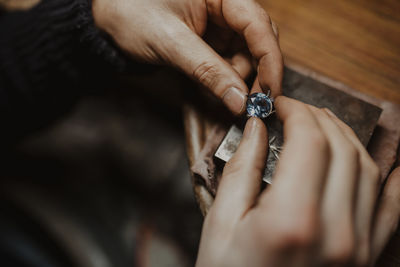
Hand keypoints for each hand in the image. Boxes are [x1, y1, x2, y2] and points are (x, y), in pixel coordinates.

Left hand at [92, 0, 282, 114]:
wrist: (105, 20)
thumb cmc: (130, 15)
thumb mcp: (170, 42)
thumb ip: (208, 71)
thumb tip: (241, 101)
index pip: (258, 24)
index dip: (270, 59)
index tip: (271, 91)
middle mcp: (225, 5)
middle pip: (257, 41)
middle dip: (254, 73)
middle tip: (246, 103)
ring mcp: (218, 23)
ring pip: (244, 55)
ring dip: (236, 80)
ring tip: (217, 94)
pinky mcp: (209, 39)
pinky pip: (227, 61)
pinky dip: (223, 79)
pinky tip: (213, 89)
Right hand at [196, 96, 399, 266]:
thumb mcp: (222, 223)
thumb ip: (242, 169)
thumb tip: (257, 127)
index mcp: (292, 219)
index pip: (310, 141)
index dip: (296, 112)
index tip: (279, 105)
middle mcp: (335, 231)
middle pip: (341, 148)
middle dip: (319, 118)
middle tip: (296, 112)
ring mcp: (357, 247)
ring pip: (368, 170)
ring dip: (347, 138)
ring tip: (322, 128)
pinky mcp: (365, 258)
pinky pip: (391, 208)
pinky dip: (392, 178)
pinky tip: (391, 161)